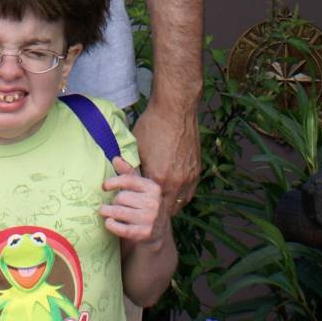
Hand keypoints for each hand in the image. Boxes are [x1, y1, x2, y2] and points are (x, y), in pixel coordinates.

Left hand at [99, 157, 167, 242]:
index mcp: (153, 188)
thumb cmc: (144, 205)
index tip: (104, 187)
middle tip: (111, 204)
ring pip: (119, 212)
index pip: (129, 180)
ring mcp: (150, 219)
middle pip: (122, 197)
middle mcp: (154, 203)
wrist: (158, 233)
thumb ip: (128, 173)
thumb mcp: (140, 188)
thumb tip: (116, 158)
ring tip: (103, 211)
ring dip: (107, 212)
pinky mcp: (144, 233)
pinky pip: (122, 228)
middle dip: (113, 201)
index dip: (113, 182)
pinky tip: (108, 222)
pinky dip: (111, 225)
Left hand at [132, 100, 200, 215]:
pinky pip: (189, 191)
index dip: (143, 208)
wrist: (175, 109)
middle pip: (166, 208)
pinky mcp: (197, 170)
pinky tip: (174, 191)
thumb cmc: (152, 126)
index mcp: (158, 179)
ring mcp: (188, 177)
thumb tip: (124, 179)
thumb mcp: (136, 148)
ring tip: (161, 204)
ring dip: (171, 204)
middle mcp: (176, 182)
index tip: (138, 209)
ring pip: (180, 202)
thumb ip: (133, 168)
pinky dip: (182, 195)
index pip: (149, 204)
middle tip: (149, 210)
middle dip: (157, 210)